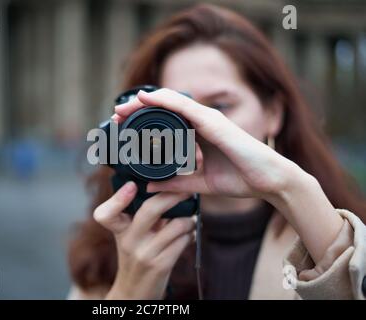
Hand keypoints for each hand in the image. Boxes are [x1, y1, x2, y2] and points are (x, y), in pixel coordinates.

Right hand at [94, 181, 195, 299]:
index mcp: (119, 230)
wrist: (135, 291)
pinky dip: (190, 234)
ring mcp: (145, 254)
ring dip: (189, 219)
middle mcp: (128, 241)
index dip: (117, 199)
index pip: (106, 214)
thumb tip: (169, 190)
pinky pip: (183, 241)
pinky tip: (189, 234)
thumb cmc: (137, 256)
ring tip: (191, 218)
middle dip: (173, 196)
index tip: (132, 185)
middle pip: (150, 210)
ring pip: (176, 225)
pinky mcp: (161, 265)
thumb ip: (144, 215)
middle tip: (186, 190)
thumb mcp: (132, 236)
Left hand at [113, 88, 297, 199]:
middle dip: (137, 111)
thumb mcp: (199, 183)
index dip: (142, 122)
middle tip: (116, 117)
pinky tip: (145, 98)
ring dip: (144, 104)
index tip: (122, 127)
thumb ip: (176, 184)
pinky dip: (163, 101)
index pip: (165, 122)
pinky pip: (184, 107)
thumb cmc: (240, 179)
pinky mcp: (213, 122)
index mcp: (198, 135)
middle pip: (163, 110)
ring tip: (123, 108)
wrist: (269, 181)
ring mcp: (207, 119)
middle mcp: (201, 123)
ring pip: (170, 104)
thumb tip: (148, 186)